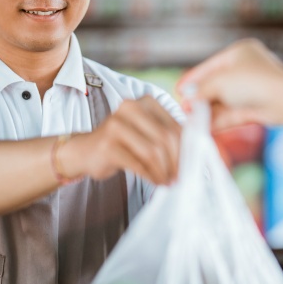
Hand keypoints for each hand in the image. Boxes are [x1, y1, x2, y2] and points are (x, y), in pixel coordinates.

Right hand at [58, 96, 181, 184]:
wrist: (85, 150)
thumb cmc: (122, 143)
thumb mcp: (147, 132)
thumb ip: (169, 135)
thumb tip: (197, 153)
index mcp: (146, 101)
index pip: (176, 126)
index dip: (187, 150)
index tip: (191, 167)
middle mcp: (131, 107)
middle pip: (166, 139)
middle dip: (176, 163)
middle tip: (179, 178)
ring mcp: (116, 125)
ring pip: (153, 152)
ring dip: (164, 172)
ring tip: (167, 182)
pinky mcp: (108, 144)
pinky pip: (138, 164)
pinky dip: (151, 176)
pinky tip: (155, 182)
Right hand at [178, 40, 282, 130]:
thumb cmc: (255, 82)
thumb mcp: (220, 81)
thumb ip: (202, 90)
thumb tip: (187, 98)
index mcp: (240, 53)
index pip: (210, 66)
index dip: (193, 78)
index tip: (178, 90)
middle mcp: (246, 70)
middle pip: (216, 85)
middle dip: (199, 98)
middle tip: (183, 108)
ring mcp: (251, 90)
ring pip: (223, 102)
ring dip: (206, 112)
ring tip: (190, 120)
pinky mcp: (256, 109)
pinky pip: (231, 114)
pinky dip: (217, 121)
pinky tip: (203, 128)